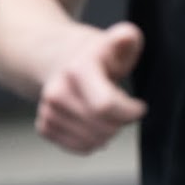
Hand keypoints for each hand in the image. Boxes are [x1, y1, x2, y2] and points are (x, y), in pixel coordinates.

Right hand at [36, 21, 147, 153]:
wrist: (61, 59)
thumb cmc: (96, 52)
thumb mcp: (118, 38)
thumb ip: (126, 36)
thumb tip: (126, 37)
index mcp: (78, 69)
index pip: (105, 106)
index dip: (128, 112)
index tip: (139, 107)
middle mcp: (57, 91)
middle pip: (101, 128)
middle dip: (121, 123)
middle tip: (125, 109)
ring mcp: (48, 111)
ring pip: (91, 141)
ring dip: (108, 132)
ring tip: (109, 113)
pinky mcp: (45, 126)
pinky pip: (79, 148)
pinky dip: (93, 140)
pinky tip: (95, 122)